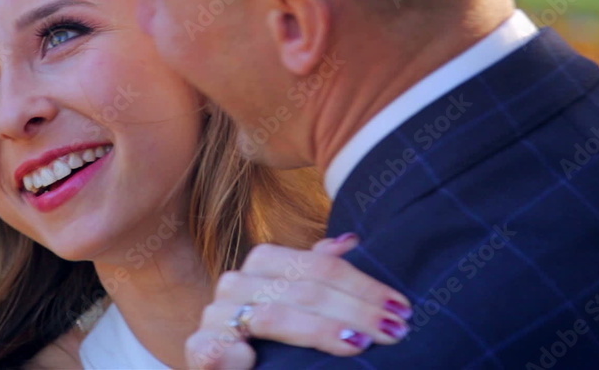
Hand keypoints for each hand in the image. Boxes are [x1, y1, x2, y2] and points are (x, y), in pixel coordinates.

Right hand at [185, 234, 412, 368]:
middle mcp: (237, 283)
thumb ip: (318, 272)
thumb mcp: (303, 305)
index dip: (362, 285)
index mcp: (263, 264)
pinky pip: (212, 347)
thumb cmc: (277, 341)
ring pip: (272, 316)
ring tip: (358, 345)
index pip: (320, 266)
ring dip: (318, 332)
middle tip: (394, 329)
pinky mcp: (198, 350)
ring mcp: (215, 316)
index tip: (400, 308)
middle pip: (303, 288)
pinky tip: (254, 359)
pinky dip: (234, 352)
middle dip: (355, 310)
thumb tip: (352, 240)